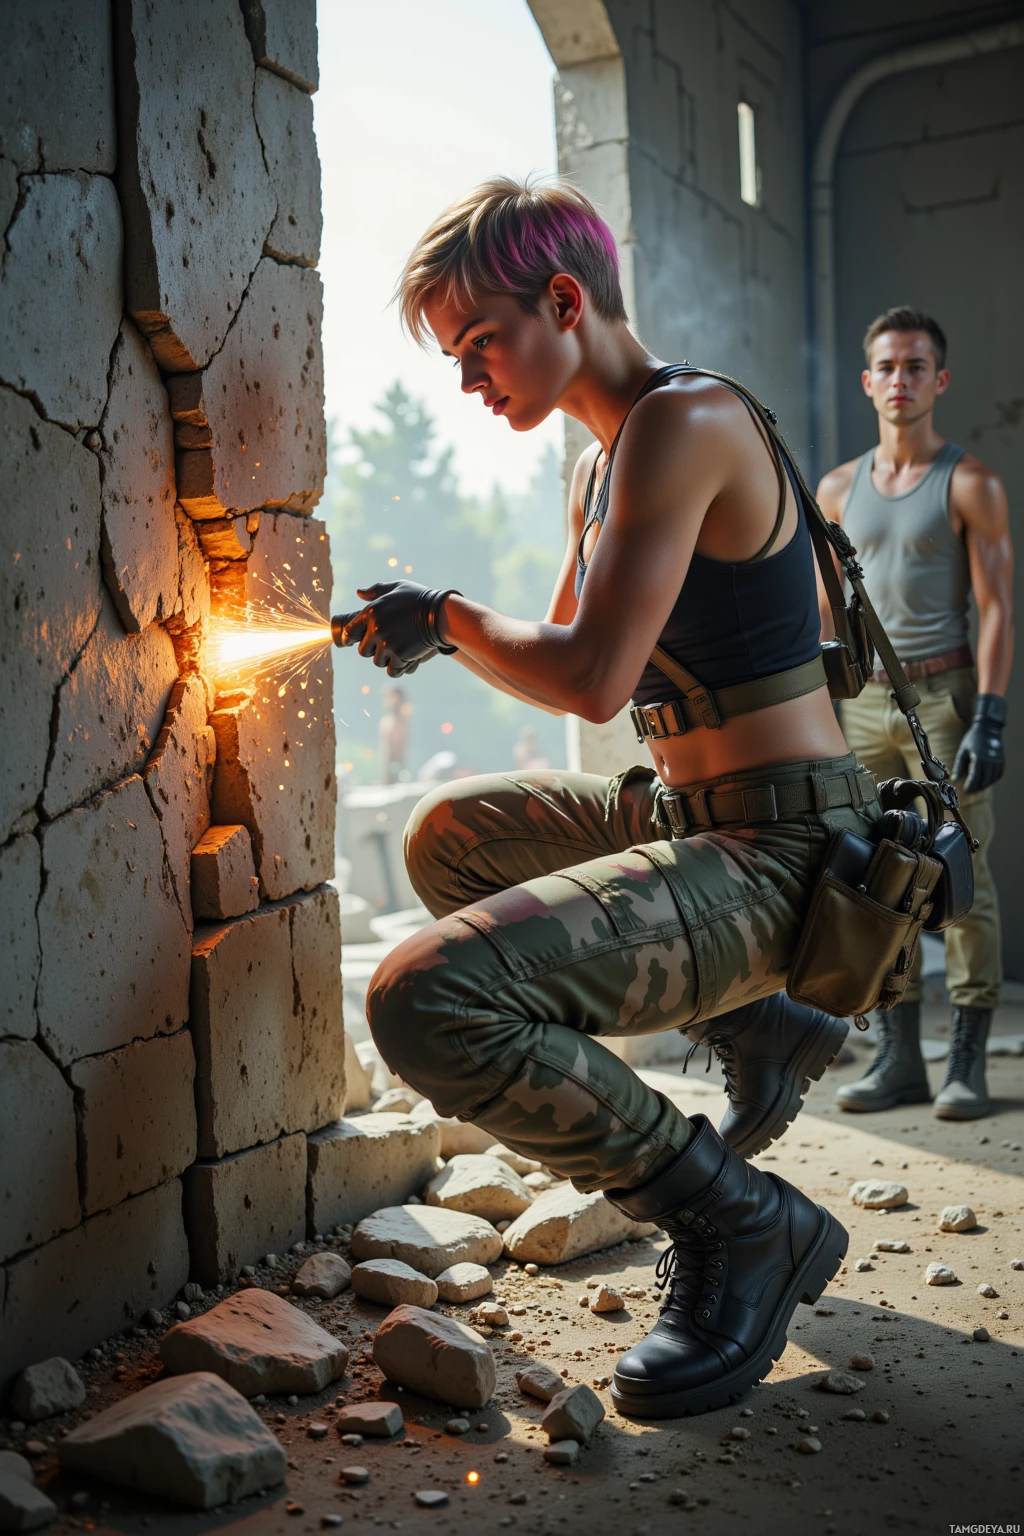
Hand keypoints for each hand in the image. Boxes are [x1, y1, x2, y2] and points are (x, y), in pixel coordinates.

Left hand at [330, 581, 458, 675]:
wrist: (441, 612)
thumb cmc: (419, 598)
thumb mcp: (397, 587)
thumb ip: (376, 590)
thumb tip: (359, 593)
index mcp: (371, 612)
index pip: (349, 631)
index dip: (349, 638)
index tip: (351, 642)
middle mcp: (376, 629)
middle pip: (363, 651)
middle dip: (371, 650)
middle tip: (381, 646)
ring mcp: (388, 643)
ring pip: (377, 662)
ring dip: (385, 659)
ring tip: (395, 652)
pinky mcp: (400, 655)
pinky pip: (391, 670)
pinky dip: (397, 669)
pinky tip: (402, 663)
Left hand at [952, 693, 1006, 792]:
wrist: (988, 729)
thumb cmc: (972, 740)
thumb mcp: (962, 751)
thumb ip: (958, 767)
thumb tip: (954, 780)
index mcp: (979, 759)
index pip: (975, 779)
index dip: (970, 787)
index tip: (965, 791)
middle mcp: (990, 762)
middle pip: (984, 782)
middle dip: (976, 788)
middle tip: (969, 790)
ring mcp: (998, 762)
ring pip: (991, 780)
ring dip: (983, 785)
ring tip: (976, 786)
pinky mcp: (1002, 762)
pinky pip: (997, 776)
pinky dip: (991, 780)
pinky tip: (984, 780)